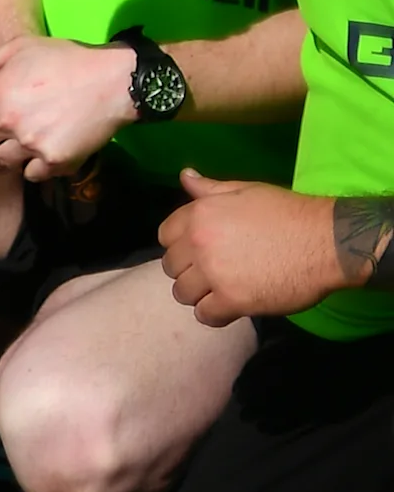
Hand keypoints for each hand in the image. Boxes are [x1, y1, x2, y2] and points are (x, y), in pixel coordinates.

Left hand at [0, 35, 136, 178]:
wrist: (112, 81)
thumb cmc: (67, 59)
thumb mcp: (21, 45)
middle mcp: (8, 121)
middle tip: (1, 136)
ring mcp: (30, 144)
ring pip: (1, 163)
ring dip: (5, 158)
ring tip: (15, 154)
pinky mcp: (55, 161)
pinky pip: (32, 175)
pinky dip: (35, 169)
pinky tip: (40, 159)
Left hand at [159, 172, 346, 324]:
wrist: (327, 242)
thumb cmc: (288, 213)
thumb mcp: (246, 191)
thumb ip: (210, 189)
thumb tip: (185, 176)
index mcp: (199, 215)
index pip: (165, 236)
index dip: (181, 246)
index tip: (199, 252)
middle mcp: (199, 243)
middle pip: (171, 267)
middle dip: (189, 271)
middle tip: (214, 274)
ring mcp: (214, 273)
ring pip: (183, 293)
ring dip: (199, 295)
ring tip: (221, 292)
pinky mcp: (233, 300)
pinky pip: (205, 315)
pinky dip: (214, 315)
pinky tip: (229, 308)